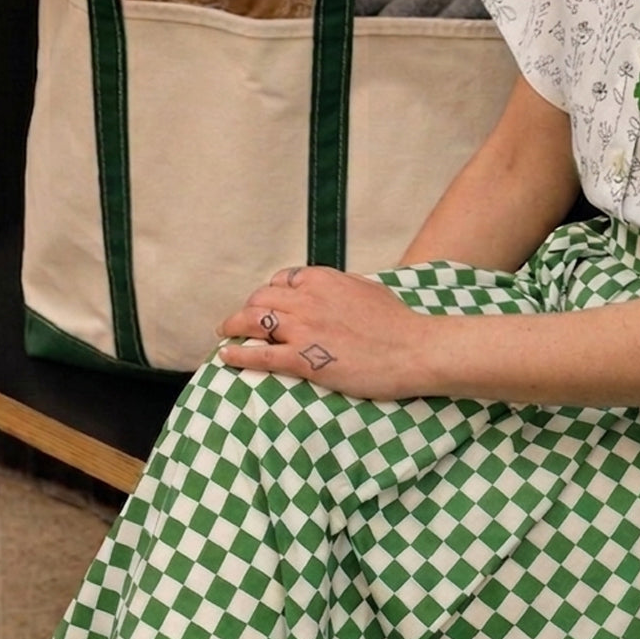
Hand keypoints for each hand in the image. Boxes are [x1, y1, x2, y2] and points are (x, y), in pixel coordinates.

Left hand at [216, 265, 433, 399]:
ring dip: (234, 328)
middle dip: (245, 311)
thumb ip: (339, 287)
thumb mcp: (366, 289)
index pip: (278, 281)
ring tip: (224, 336)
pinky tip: (226, 357)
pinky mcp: (304, 359)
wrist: (415, 349)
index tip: (262, 306)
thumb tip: (325, 289)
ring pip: (253, 322)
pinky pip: (260, 354)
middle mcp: (306, 299)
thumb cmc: (398, 323)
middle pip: (259, 299)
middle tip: (237, 324)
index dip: (266, 294)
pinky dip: (237, 354)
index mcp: (321, 279)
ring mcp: (303, 329)